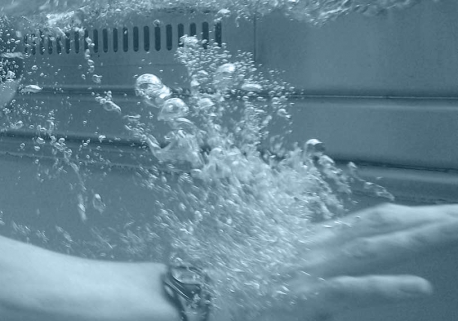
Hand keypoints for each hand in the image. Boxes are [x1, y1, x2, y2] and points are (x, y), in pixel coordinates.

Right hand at [252, 204, 457, 320]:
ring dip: (418, 238)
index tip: (443, 210)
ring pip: (374, 247)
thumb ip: (312, 260)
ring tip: (456, 228)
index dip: (410, 213)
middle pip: (381, 225)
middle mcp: (317, 247)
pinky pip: (353, 288)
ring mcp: (313, 269)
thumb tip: (336, 262)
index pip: (371, 220)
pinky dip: (387, 285)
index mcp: (313, 239)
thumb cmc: (237, 279)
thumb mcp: (278, 261)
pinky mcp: (307, 296)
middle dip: (426, 218)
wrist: (203, 290)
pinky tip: (420, 285)